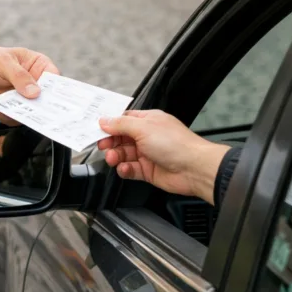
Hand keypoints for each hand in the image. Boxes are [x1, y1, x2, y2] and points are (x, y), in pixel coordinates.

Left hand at [0, 46, 56, 124]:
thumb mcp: (4, 61)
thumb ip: (19, 75)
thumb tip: (35, 93)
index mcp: (40, 66)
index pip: (55, 79)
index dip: (57, 90)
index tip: (55, 100)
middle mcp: (37, 84)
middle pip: (47, 99)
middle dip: (44, 107)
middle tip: (38, 112)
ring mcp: (26, 98)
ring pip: (32, 112)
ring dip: (24, 115)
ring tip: (12, 113)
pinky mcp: (15, 109)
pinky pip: (16, 118)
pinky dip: (8, 117)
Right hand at [97, 110, 229, 204]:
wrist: (194, 168)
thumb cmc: (177, 144)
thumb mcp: (143, 128)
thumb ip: (121, 125)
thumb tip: (105, 121)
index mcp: (148, 121)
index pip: (123, 121)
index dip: (110, 125)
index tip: (97, 130)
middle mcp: (148, 136)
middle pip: (121, 138)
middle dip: (110, 142)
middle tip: (103, 146)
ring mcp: (148, 154)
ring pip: (124, 154)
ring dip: (116, 156)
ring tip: (113, 159)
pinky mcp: (148, 170)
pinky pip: (130, 169)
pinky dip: (125, 169)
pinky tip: (125, 168)